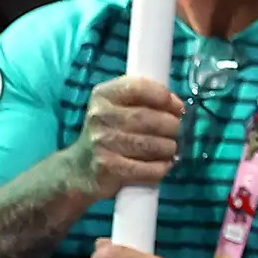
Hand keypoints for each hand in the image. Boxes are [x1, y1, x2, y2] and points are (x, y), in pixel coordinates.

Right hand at [75, 74, 186, 195]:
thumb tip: (178, 107)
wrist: (79, 169)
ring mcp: (103, 143)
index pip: (140, 87)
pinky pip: (152, 168)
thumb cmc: (110, 134)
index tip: (176, 108)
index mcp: (104, 95)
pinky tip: (157, 166)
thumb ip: (147, 100)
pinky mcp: (109, 168)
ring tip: (163, 150)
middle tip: (171, 133)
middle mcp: (100, 116)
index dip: (165, 98)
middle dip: (172, 127)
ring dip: (168, 149)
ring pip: (157, 145)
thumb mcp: (120, 107)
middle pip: (153, 119)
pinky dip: (161, 168)